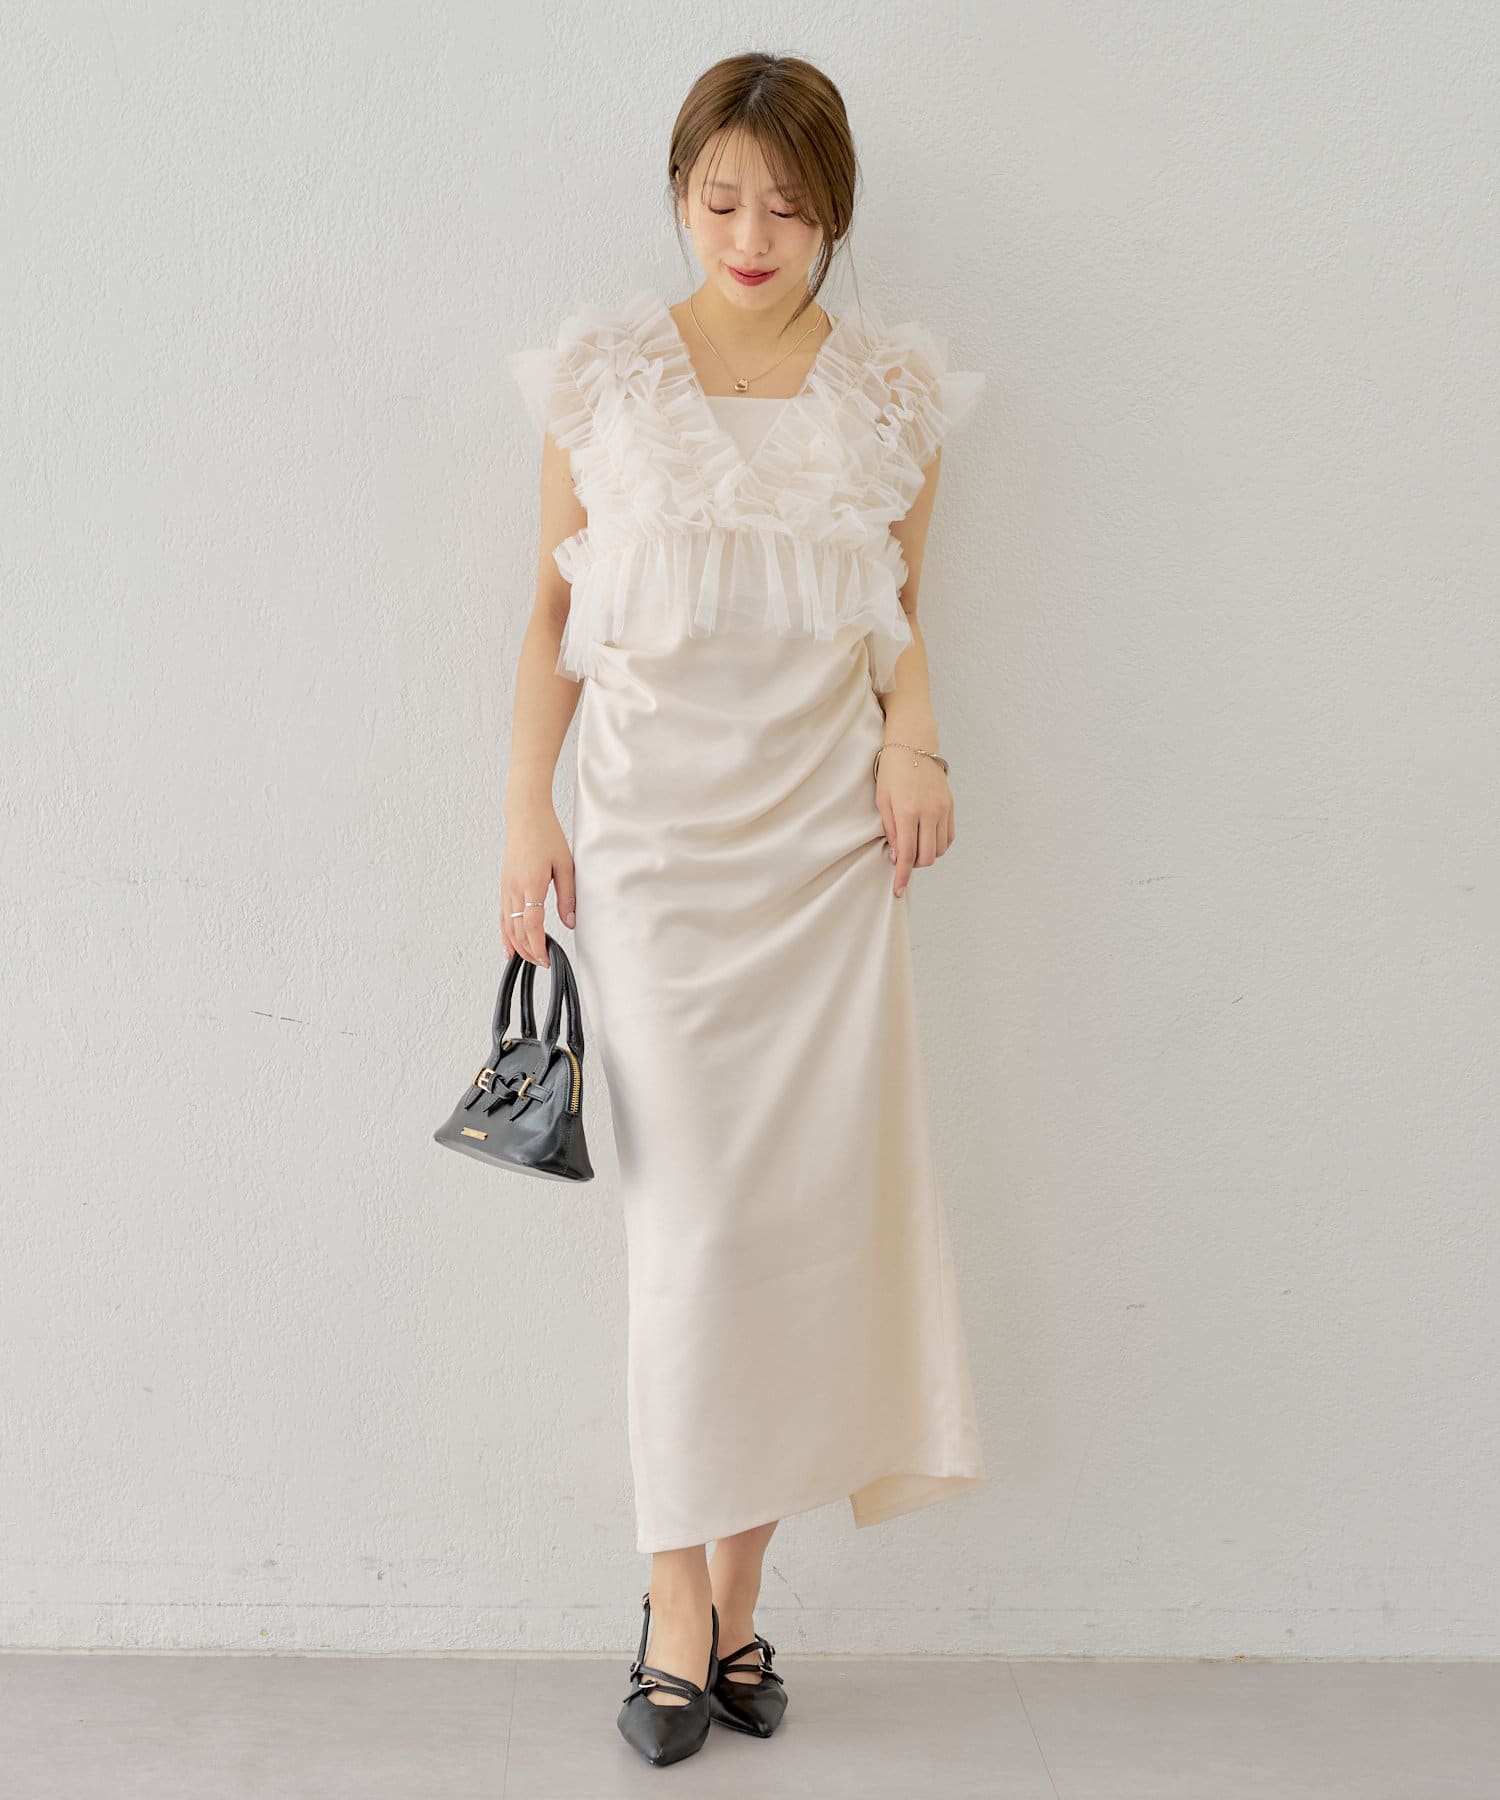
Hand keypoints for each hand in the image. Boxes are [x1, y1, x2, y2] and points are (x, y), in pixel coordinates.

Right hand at [499, 804, 575, 964]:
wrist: (525, 816)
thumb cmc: (545, 835)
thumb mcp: (565, 865)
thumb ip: (568, 895)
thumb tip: (570, 921)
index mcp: (531, 884)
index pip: (531, 924)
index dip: (537, 945)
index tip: (545, 958)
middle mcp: (514, 888)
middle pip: (516, 930)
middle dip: (528, 950)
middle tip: (541, 961)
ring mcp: (506, 887)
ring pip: (507, 925)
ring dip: (516, 945)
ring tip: (528, 958)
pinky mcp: (504, 885)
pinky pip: (502, 915)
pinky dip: (505, 933)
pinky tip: (509, 944)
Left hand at [875, 750, 954, 897]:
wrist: (913, 744)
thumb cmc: (892, 771)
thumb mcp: (883, 800)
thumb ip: (891, 830)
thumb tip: (898, 858)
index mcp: (908, 811)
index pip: (908, 854)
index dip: (903, 875)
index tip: (898, 889)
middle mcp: (929, 812)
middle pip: (927, 856)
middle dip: (914, 865)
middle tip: (902, 859)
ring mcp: (943, 808)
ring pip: (940, 849)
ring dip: (926, 855)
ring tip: (913, 845)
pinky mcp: (950, 805)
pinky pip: (949, 836)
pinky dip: (938, 844)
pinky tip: (926, 839)